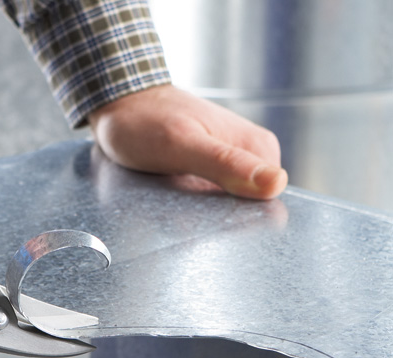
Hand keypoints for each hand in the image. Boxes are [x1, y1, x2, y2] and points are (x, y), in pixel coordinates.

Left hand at [88, 85, 286, 199]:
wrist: (121, 101)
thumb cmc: (144, 119)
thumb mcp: (182, 144)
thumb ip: (226, 164)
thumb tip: (276, 184)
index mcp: (259, 147)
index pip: (267, 204)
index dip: (235, 217)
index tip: (201, 208)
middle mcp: (252, 154)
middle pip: (246, 208)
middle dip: (213, 215)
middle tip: (179, 196)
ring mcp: (233, 161)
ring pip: (225, 206)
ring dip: (198, 210)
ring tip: (172, 189)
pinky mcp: (212, 167)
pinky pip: (208, 198)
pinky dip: (189, 202)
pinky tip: (172, 191)